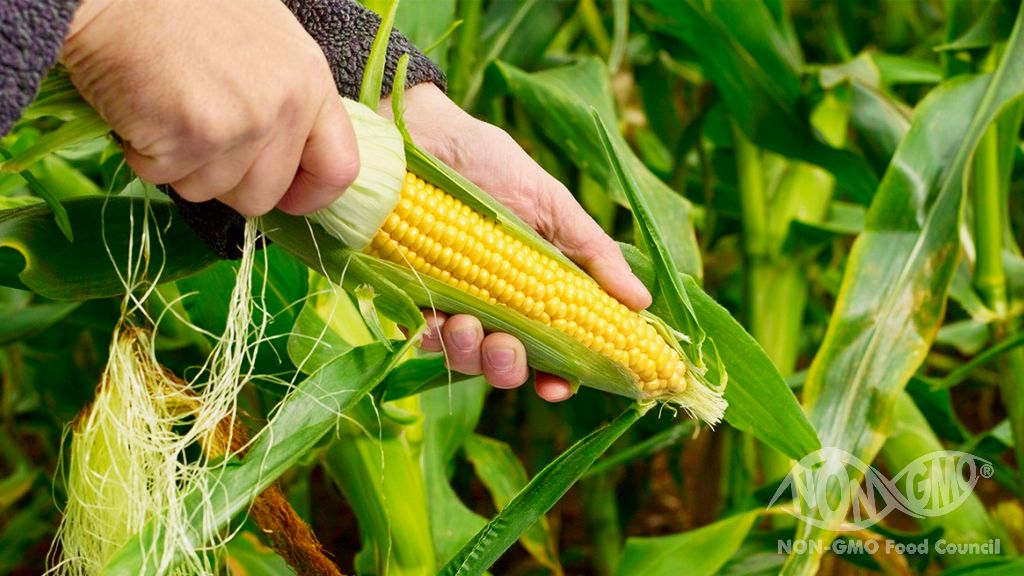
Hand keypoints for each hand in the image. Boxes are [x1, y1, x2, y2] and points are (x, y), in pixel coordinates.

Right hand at [62, 0, 358, 215]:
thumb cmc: (184, 8)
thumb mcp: (266, 42)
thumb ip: (287, 99)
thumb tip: (289, 161)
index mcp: (311, 81)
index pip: (339, 168)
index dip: (311, 195)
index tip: (287, 200)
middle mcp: (285, 106)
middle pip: (263, 195)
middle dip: (225, 183)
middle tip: (197, 138)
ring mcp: (241, 124)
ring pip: (209, 191)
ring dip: (179, 164)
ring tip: (167, 108)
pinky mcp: (191, 136)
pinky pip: (163, 176)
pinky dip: (143, 153)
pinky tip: (141, 106)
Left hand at [381, 85, 651, 401]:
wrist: (420, 133)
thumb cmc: (489, 163)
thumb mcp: (551, 205)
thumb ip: (593, 254)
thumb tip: (642, 302)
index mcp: (536, 288)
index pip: (555, 348)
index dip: (559, 377)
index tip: (558, 387)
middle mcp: (496, 304)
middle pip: (509, 364)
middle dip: (509, 368)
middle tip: (507, 347)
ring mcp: (452, 302)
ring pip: (465, 358)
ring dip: (469, 353)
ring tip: (465, 322)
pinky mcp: (410, 295)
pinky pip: (421, 338)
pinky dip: (430, 335)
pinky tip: (433, 315)